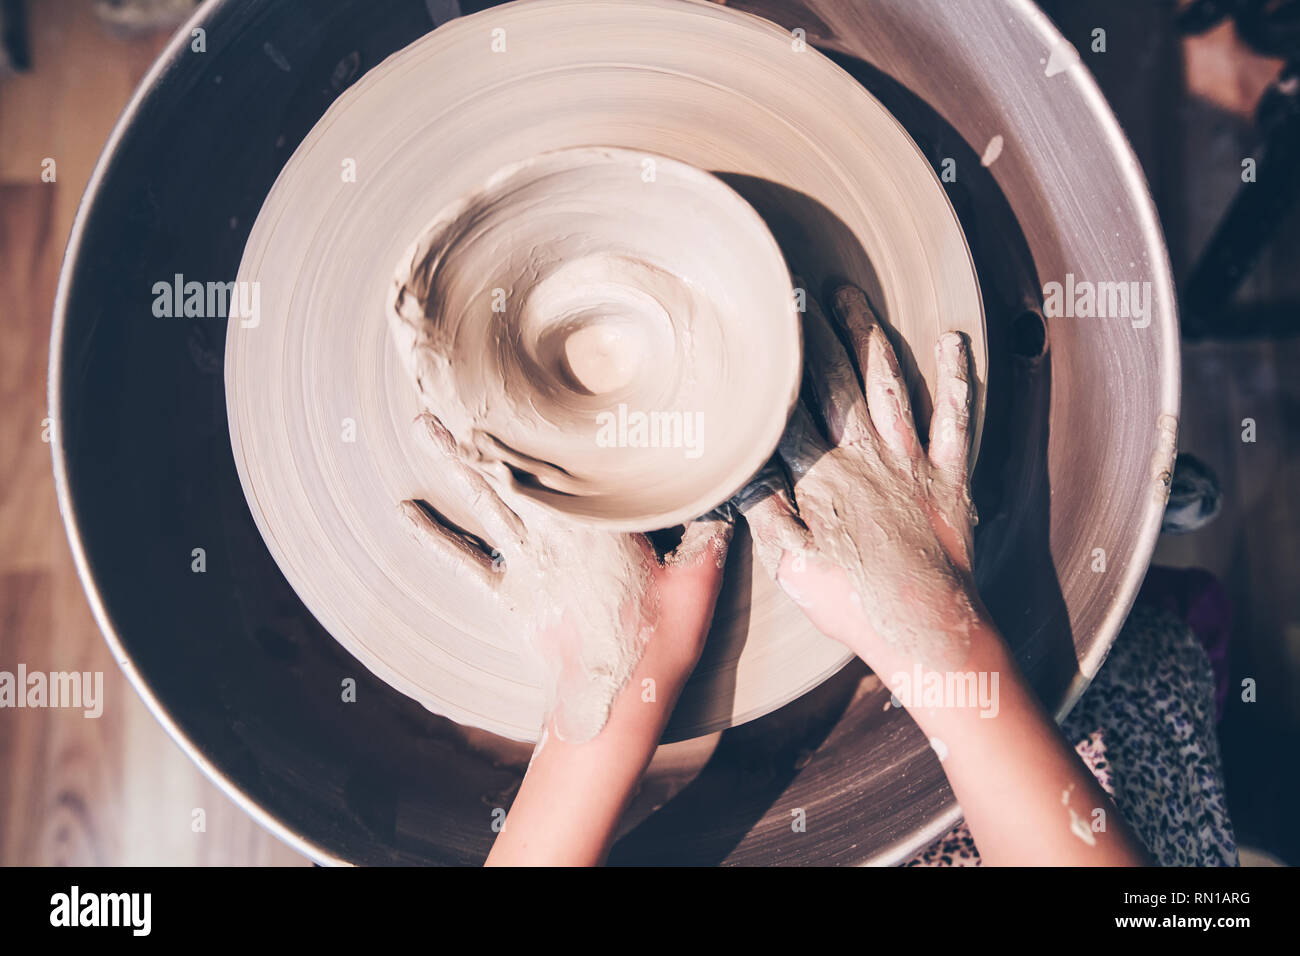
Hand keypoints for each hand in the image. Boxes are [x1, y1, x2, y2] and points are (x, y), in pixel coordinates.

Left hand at [399, 411, 731, 740]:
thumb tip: (725, 490)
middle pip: (508, 467)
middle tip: (448, 384)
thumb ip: (707, 527)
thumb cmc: (659, 638)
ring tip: (423, 423)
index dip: (532, 420)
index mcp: (594, 518)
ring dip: (450, 462)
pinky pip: (462, 560)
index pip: (559, 458)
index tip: (510, 382)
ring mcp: (523, 562)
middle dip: (478, 425)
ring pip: (481, 499)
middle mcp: (551, 530)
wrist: (616, 699)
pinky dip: (432, 536)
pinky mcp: (507, 595)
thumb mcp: (698, 575)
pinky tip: (404, 512)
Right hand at [735, 283, 982, 674]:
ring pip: (886, 384)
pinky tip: (949, 341)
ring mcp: (910, 461)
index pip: (789, 410)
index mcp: (820, 477)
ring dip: (868, 337)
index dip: (775, 368)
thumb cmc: (853, 601)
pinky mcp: (948, 475)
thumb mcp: (789, 564)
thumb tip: (741, 465)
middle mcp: (865, 456)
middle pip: (835, 382)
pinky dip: (953, 378)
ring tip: (851, 298)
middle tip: (803, 290)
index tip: (762, 328)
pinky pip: (954, 417)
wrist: (927, 626)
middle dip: (817, 334)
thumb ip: (764, 509)